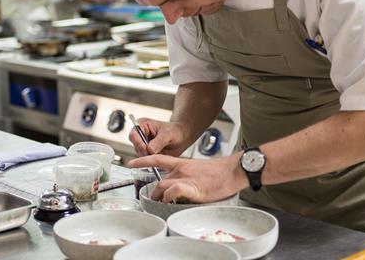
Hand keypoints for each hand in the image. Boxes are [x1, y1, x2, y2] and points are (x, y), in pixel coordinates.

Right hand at [128, 118, 190, 156]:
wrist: (180, 138)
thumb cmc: (174, 131)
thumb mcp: (168, 134)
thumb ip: (159, 141)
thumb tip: (150, 149)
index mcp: (142, 125)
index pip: (133, 134)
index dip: (138, 142)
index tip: (146, 149)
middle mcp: (140, 134)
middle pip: (135, 145)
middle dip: (144, 151)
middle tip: (155, 153)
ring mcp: (142, 144)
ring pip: (139, 153)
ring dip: (149, 156)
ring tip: (160, 153)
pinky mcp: (146, 152)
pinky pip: (145, 159)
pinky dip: (152, 159)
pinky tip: (159, 156)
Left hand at [129, 153, 247, 202]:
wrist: (233, 170)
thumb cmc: (219, 172)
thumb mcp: (198, 169)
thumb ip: (187, 175)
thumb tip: (180, 185)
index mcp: (182, 163)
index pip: (158, 159)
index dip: (143, 160)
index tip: (131, 163)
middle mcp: (181, 170)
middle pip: (158, 181)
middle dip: (153, 194)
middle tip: (154, 202)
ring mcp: (186, 179)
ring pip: (162, 187)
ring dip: (159, 198)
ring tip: (162, 205)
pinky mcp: (193, 188)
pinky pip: (174, 191)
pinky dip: (169, 197)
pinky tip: (171, 202)